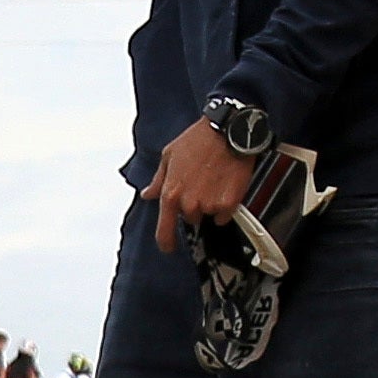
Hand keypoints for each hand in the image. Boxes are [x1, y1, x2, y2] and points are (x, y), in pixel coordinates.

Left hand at [146, 121, 257, 254]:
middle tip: (201, 183)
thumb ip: (158, 180)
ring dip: (211, 204)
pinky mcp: (229, 203)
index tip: (168, 247)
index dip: (166, 242)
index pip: (164, 230)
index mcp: (170, 193)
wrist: (228, 130)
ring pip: (208, 215)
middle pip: (191, 219)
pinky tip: (226, 185)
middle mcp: (189, 203)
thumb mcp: (169, 155)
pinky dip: (226, 205)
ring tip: (214, 180)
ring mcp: (210, 205)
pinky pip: (225, 214)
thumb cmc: (198, 139)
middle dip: (194, 206)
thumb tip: (148, 194)